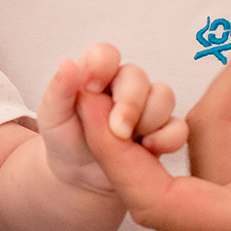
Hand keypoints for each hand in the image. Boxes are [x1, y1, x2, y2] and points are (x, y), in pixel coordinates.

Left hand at [38, 43, 185, 192]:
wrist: (79, 176)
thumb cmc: (63, 139)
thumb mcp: (52, 116)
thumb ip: (59, 90)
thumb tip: (68, 63)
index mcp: (94, 74)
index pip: (106, 54)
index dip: (102, 66)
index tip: (91, 89)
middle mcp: (123, 85)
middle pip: (138, 76)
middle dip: (129, 104)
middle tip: (116, 130)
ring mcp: (146, 106)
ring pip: (163, 96)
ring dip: (148, 119)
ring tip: (126, 141)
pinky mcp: (163, 130)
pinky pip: (178, 126)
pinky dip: (167, 138)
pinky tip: (148, 149)